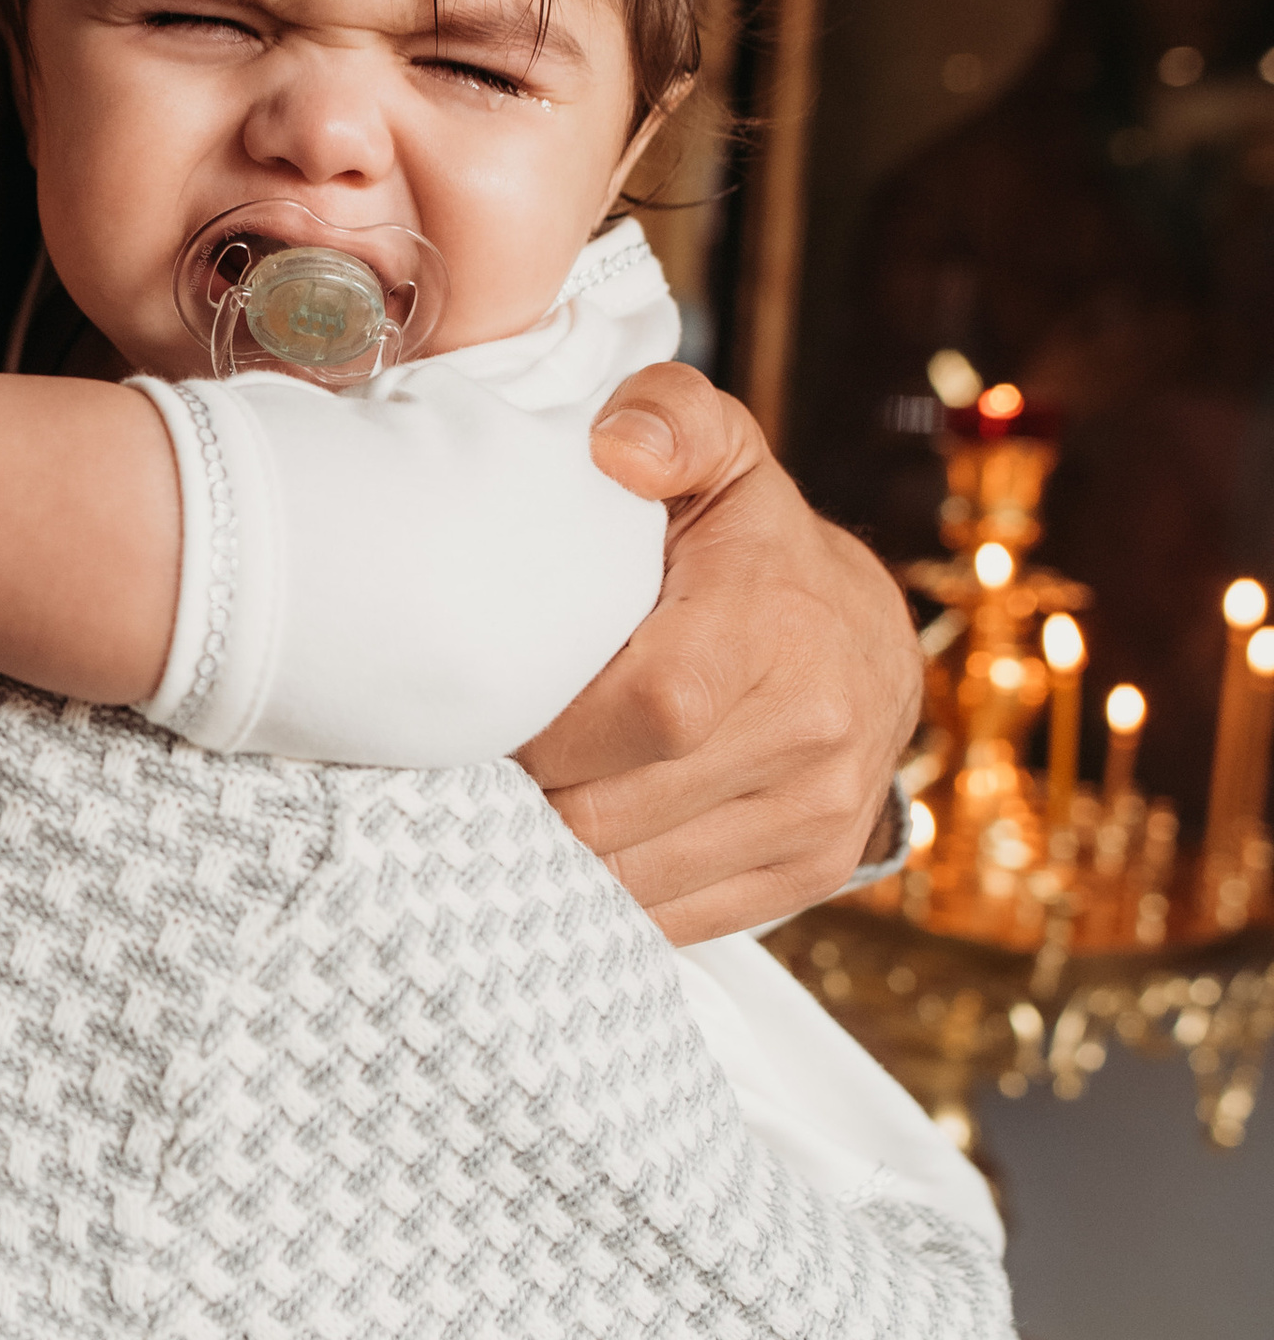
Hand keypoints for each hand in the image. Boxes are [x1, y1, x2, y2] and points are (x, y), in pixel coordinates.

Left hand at [519, 365, 919, 944]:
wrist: (867, 635)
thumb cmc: (753, 542)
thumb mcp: (717, 452)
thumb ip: (666, 420)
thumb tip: (614, 449)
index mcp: (769, 627)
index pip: (640, 708)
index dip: (543, 726)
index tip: (485, 710)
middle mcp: (810, 731)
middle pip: (614, 813)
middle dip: (525, 798)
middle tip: (473, 767)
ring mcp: (816, 815)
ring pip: (634, 881)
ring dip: (554, 857)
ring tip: (511, 806)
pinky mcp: (810, 872)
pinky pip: (675, 919)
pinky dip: (606, 896)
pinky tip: (570, 848)